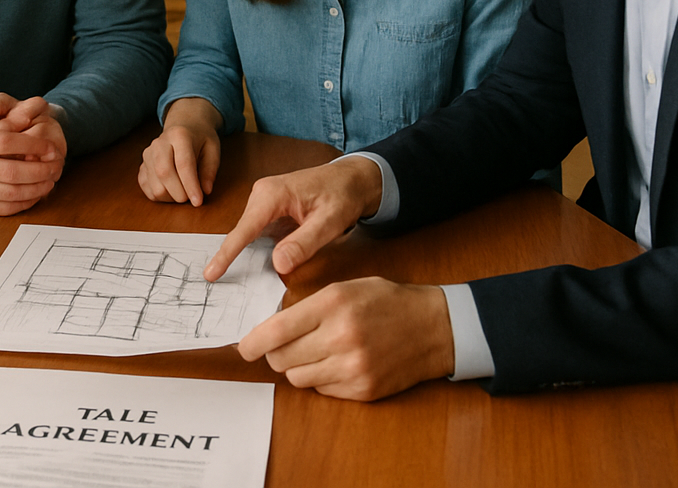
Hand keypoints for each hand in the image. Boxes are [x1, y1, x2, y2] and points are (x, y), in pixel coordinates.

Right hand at [0, 93, 65, 214]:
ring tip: (51, 180)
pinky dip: (26, 202)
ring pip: (11, 193)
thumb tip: (21, 116)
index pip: (6, 142)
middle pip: (11, 172)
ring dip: (37, 188)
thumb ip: (0, 106)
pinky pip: (5, 208)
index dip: (34, 146)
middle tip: (56, 166)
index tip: (51, 148)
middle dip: (41, 171)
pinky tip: (37, 192)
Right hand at [139, 98, 221, 205]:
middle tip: (191, 198)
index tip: (198, 202)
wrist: (183, 126)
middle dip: (180, 194)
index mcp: (179, 135)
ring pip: (155, 186)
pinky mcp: (142, 167)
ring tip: (183, 191)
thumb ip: (210, 170)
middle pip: (164, 174)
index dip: (191, 185)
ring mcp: (147, 155)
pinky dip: (161, 197)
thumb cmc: (200, 140)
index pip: (183, 164)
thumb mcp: (212, 150)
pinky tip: (172, 190)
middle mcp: (159, 143)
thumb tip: (205, 191)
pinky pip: (147, 190)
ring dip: (171, 197)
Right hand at [204, 156, 381, 280]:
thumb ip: (304, 243)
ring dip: (241, 254)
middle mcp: (261, 194)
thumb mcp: (330, 222)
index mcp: (273, 194)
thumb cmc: (343, 195)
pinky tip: (249, 264)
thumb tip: (278, 265)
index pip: (244, 229)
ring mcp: (263, 200)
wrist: (352, 178)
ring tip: (225, 275)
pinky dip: (252, 247)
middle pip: (242, 232)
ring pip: (247, 233)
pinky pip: (256, 231)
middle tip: (215, 281)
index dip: (227, 254)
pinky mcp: (268, 208)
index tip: (210, 273)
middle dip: (230, 256)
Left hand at [238, 279, 454, 399]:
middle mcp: (341, 338)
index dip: (253, 342)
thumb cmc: (386, 301)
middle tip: (283, 346)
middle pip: (282, 358)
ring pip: (298, 377)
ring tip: (317, 351)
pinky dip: (321, 378)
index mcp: (333, 305)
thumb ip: (309, 306)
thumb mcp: (346, 288)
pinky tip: (337, 362)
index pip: (277, 330)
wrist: (434, 327)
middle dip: (275, 353)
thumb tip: (271, 328)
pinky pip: (322, 390)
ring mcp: (353, 368)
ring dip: (299, 366)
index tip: (244, 348)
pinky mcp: (363, 390)